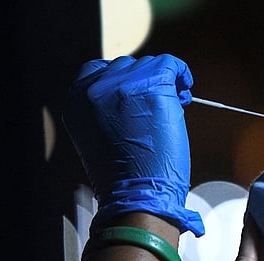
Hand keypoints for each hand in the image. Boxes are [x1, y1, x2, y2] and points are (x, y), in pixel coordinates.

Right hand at [63, 54, 203, 235]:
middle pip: (126, 66)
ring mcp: (123, 86)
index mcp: (77, 101)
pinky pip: (170, 64)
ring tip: (177, 98)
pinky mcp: (152, 88)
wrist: (137, 194)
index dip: (123, 80)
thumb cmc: (123, 177)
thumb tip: (130, 97)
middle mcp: (95, 89)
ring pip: (149, 64)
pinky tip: (185, 86)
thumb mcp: (97, 137)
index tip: (138, 90)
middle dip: (145, 80)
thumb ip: (106, 111)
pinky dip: (181, 72)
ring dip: (164, 79)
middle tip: (163, 99)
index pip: (98, 71)